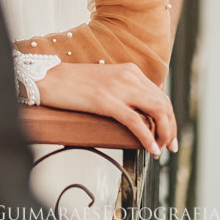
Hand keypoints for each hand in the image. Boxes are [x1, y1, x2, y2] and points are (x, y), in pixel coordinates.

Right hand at [36, 62, 176, 156]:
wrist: (48, 78)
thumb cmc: (72, 82)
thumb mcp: (105, 80)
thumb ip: (123, 89)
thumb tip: (138, 110)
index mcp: (130, 70)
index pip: (161, 95)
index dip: (170, 116)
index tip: (169, 132)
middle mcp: (129, 76)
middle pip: (164, 104)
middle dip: (171, 127)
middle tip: (169, 145)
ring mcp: (118, 88)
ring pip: (157, 112)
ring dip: (164, 133)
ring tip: (161, 149)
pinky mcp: (106, 101)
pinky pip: (136, 122)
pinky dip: (148, 138)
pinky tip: (150, 149)